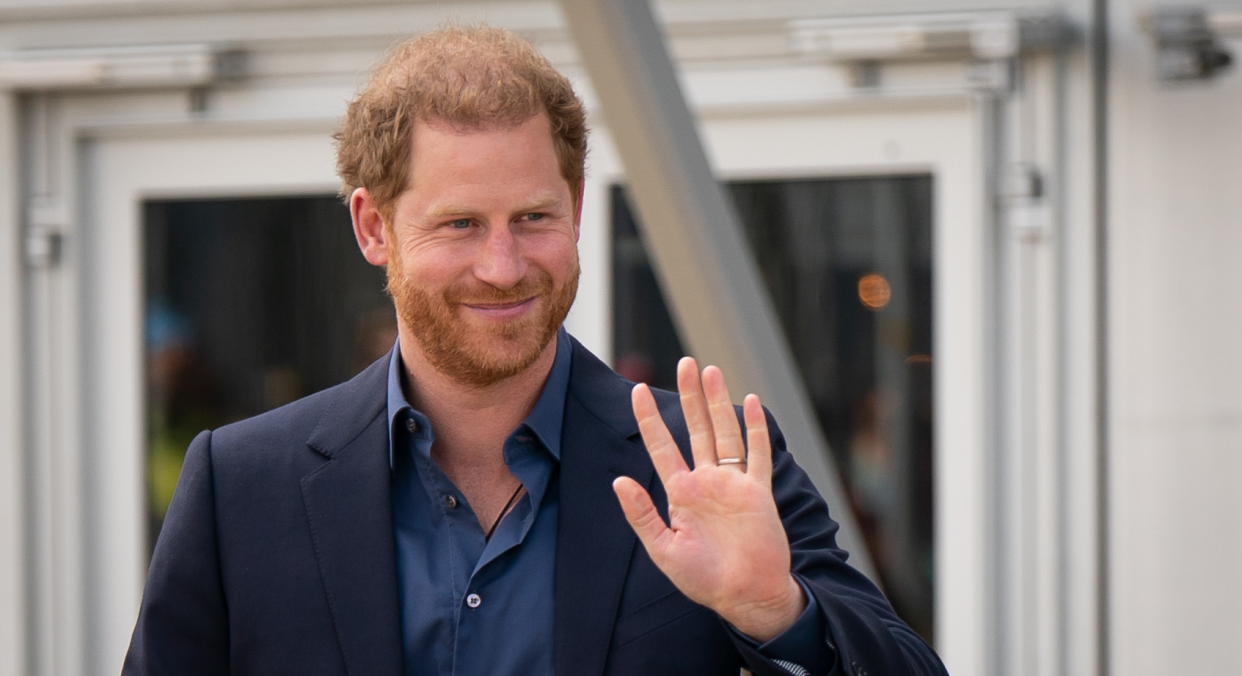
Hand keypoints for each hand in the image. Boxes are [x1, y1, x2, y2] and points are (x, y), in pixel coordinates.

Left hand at [613, 357, 805, 641]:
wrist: (746, 596)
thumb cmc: (703, 580)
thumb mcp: (663, 550)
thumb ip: (642, 514)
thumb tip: (618, 480)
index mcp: (681, 493)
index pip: (661, 446)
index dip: (649, 418)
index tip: (635, 390)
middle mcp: (706, 481)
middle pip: (696, 428)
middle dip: (690, 395)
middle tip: (684, 362)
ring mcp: (734, 484)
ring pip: (725, 433)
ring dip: (718, 402)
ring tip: (711, 371)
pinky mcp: (758, 492)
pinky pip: (758, 454)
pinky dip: (756, 429)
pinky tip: (751, 402)